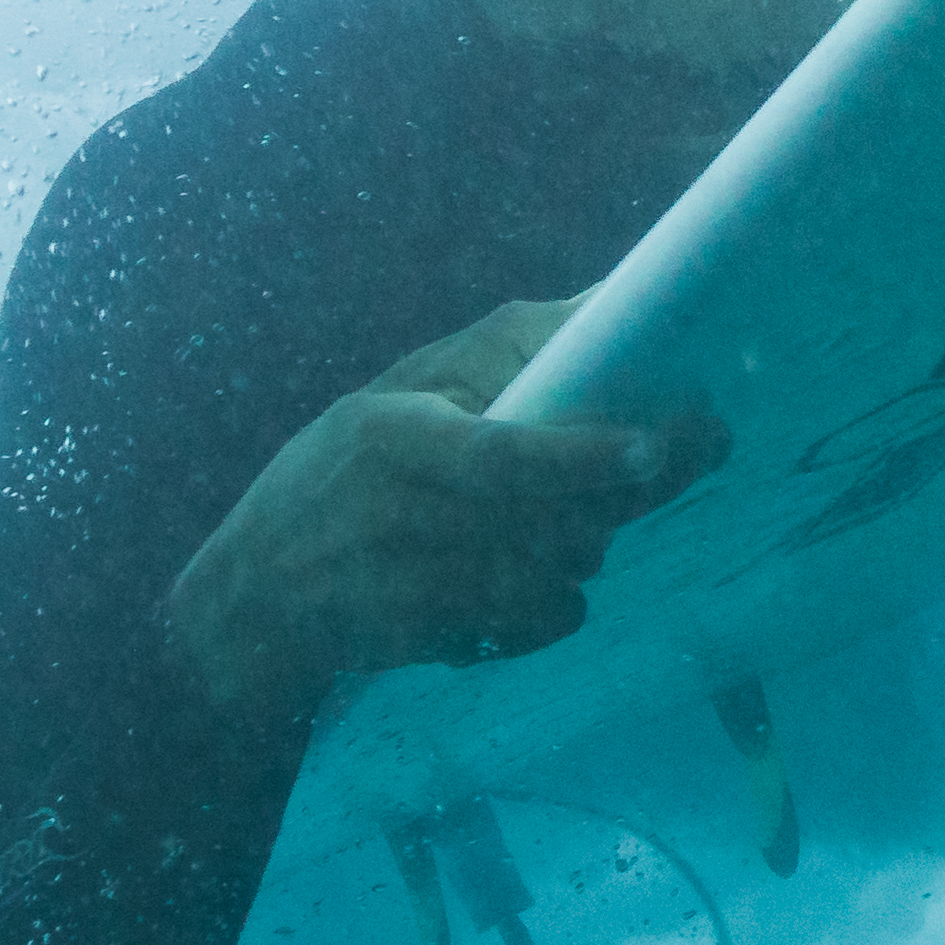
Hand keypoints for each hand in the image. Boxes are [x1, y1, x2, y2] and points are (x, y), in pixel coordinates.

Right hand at [162, 298, 725, 732]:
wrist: (256, 596)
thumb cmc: (351, 467)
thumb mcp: (406, 392)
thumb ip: (508, 351)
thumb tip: (616, 301)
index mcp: (391, 439)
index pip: (498, 457)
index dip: (580, 455)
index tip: (652, 445)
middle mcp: (399, 520)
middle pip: (551, 521)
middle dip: (629, 489)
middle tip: (688, 449)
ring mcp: (416, 593)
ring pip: (561, 574)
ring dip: (588, 543)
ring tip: (569, 518)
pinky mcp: (435, 644)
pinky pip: (547, 622)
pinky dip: (559, 600)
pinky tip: (526, 576)